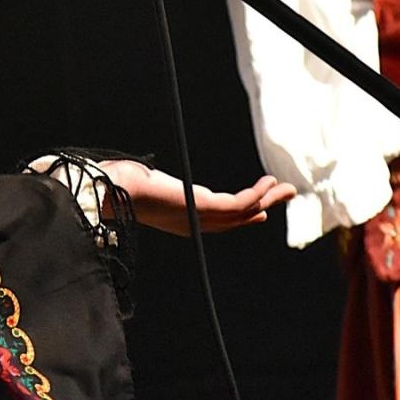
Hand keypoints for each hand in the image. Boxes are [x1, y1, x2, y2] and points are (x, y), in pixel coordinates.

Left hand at [99, 159, 295, 235]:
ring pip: (244, 211)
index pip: (220, 222)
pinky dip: (257, 193)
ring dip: (268, 198)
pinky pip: (240, 203)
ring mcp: (200, 216)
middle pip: (237, 218)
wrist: (112, 189)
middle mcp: (194, 224)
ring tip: (287, 188)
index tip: (261, 210)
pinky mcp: (204, 206)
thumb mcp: (147, 184)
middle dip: (263, 206)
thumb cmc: (120, 185)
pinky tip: (269, 183)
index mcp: (182, 221)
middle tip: (285, 194)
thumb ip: (156, 184)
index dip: (243, 215)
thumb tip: (149, 176)